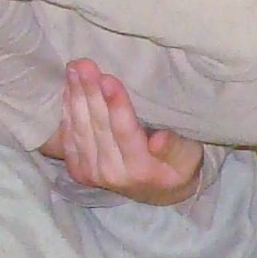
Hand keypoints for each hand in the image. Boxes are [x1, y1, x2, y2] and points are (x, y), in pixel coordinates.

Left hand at [41, 59, 205, 204]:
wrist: (158, 193)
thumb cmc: (178, 166)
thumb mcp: (189, 158)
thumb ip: (175, 148)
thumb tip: (158, 138)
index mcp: (141, 170)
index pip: (125, 132)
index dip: (115, 104)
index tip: (107, 78)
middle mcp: (112, 174)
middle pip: (97, 127)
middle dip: (89, 92)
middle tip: (83, 64)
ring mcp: (92, 174)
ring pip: (80, 129)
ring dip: (75, 97)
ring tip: (73, 69)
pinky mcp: (79, 171)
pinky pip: (69, 138)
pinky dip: (67, 112)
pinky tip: (68, 90)